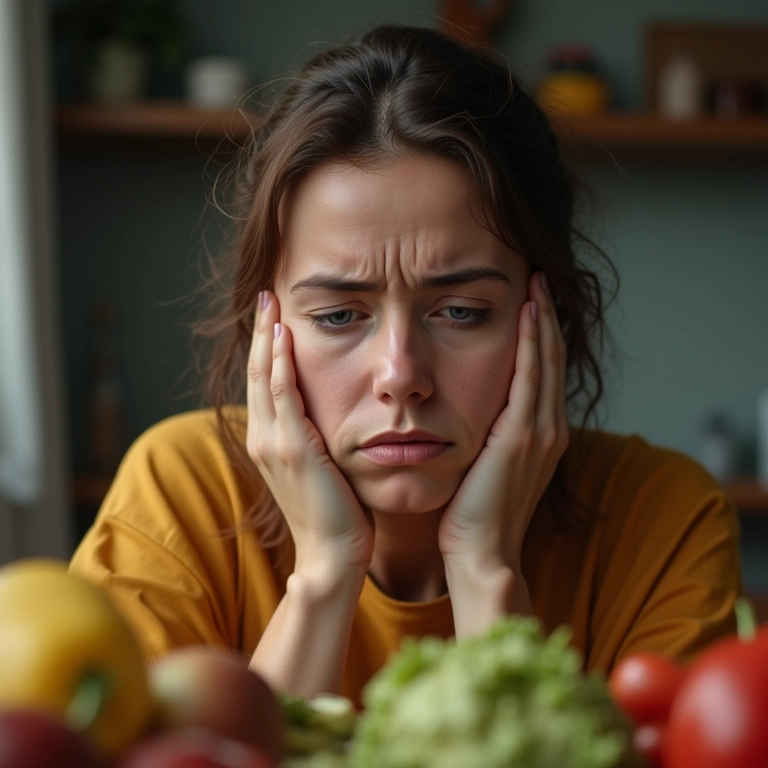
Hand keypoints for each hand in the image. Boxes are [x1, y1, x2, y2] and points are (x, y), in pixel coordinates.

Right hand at [246, 290, 374, 576]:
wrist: (332, 553)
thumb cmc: (335, 514)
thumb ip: (314, 439)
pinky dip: (281, 364)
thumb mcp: (320, 468)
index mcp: (269, 441)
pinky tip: (284, 336)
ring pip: (265, 378)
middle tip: (266, 297)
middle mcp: (263, 438)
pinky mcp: (292, 449)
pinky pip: (283, 396)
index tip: (273, 318)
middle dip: (261, 333)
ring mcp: (274, 443)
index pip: (264, 384)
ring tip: (270, 304)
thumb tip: (326, 416)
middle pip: (257, 373)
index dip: (266, 349)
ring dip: (267, 338)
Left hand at [438, 270, 568, 572]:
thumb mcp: (487, 467)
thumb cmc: (475, 515)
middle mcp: (549, 429)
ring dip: (543, 321)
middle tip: (541, 278)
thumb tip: (471, 413)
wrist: (482, 554)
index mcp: (541, 436)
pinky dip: (533, 344)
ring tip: (537, 285)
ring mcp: (540, 433)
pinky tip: (529, 315)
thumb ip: (489, 437)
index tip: (533, 301)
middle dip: (548, 318)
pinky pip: (530, 379)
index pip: (543, 373)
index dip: (542, 335)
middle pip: (552, 360)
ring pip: (546, 362)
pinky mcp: (522, 437)